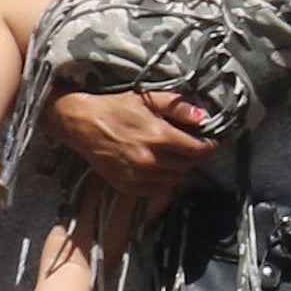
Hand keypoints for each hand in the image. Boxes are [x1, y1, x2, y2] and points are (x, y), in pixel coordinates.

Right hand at [49, 86, 218, 190]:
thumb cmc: (116, 108)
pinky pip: (156, 190)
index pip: (198, 151)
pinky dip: (162, 182)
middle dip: (193, 157)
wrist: (82, 124)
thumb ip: (177, 107)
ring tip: (172, 157)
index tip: (208, 143)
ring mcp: (138, 175)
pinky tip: (157, 169)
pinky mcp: (127, 185)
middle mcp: (151, 160)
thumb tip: (202, 116)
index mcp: (160, 137)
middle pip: (189, 166)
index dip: (208, 147)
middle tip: (188, 148)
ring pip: (175, 180)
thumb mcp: (148, 99)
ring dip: (179, 170)